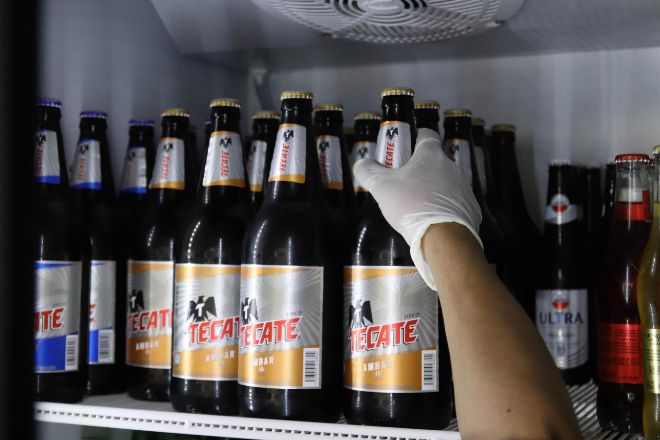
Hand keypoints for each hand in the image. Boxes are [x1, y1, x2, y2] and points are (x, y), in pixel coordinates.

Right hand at [353, 128, 481, 289]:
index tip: (405, 149)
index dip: (415, 138)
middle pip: (435, 161)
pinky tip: (432, 220)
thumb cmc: (411, 205)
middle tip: (404, 183)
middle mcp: (451, 167)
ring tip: (417, 206)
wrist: (443, 238)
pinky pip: (455, 203)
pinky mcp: (470, 208)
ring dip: (433, 189)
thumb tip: (361, 164)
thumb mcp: (381, 187)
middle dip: (420, 169)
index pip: (426, 135)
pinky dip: (444, 208)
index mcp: (431, 155)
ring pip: (446, 182)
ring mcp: (464, 187)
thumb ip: (368, 172)